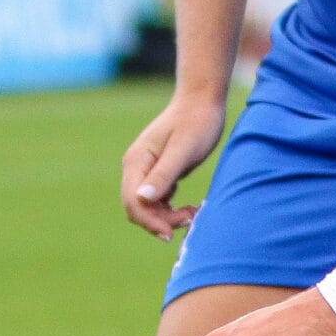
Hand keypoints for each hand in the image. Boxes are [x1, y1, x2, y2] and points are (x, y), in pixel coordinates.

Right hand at [122, 90, 227, 238]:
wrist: (202, 102)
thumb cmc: (196, 123)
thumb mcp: (183, 150)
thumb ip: (164, 174)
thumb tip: (142, 199)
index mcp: (137, 162)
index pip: (133, 201)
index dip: (149, 221)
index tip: (172, 232)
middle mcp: (137, 168)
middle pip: (138, 208)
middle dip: (160, 221)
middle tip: (190, 219)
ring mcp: (147, 171)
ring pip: (149, 207)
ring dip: (168, 216)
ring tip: (194, 212)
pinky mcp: (161, 173)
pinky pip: (160, 200)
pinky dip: (173, 209)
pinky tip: (191, 208)